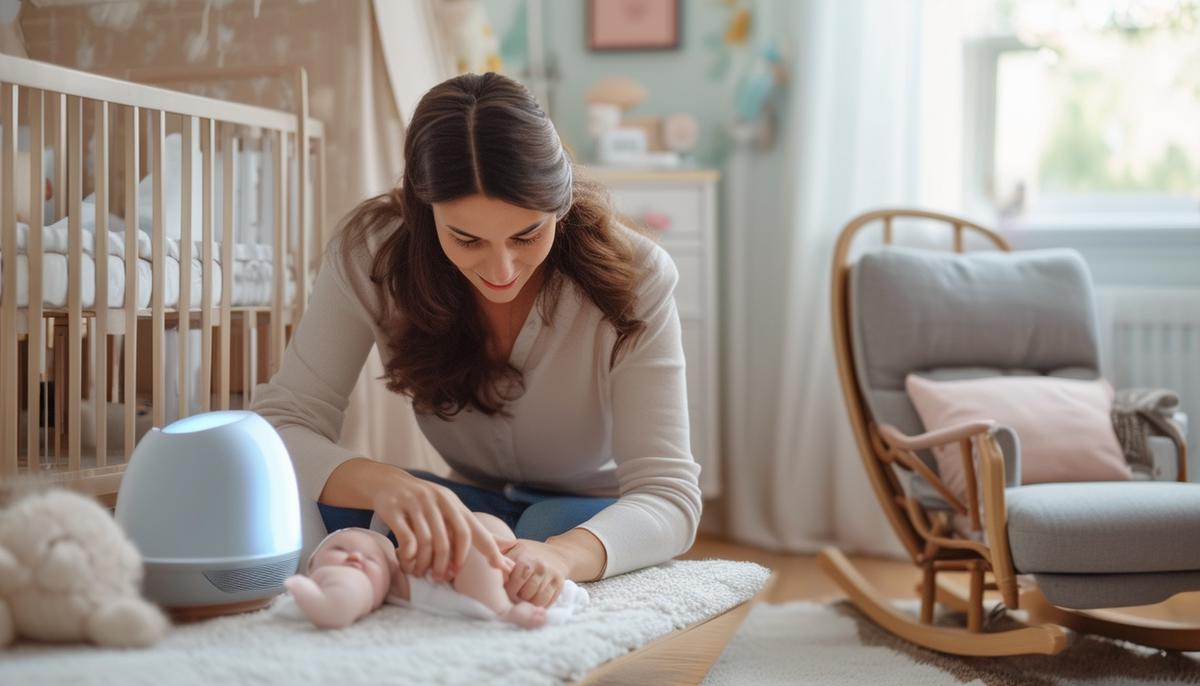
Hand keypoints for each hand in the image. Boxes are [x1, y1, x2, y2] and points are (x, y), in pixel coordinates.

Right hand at [370, 471, 508, 581]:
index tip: (499, 568)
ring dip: (424, 563)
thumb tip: (500, 550)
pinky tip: (406, 560)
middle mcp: (436, 501)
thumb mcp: (446, 506)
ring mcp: (415, 504)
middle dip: (445, 564)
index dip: (487, 549)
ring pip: (426, 542)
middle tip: (440, 578)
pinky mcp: (394, 509)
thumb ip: (466, 527)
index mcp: (452, 503)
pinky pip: (406, 538)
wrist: (386, 481)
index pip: (472, 530)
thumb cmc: (422, 502)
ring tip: (419, 572)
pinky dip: (408, 555)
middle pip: (448, 541)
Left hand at [504, 539, 569, 607]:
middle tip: (513, 597)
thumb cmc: (530, 553)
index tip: (504, 590)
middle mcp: (539, 566)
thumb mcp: (514, 547)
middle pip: (524, 594)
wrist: (559, 553)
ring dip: (528, 604)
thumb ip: (498, 552)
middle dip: (516, 599)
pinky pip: (547, 602)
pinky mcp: (559, 585)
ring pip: (536, 600)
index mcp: (525, 557)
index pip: (512, 584)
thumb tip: (487, 561)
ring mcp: (550, 575)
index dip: (506, 591)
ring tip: (523, 598)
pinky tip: (534, 600)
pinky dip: (539, 605)